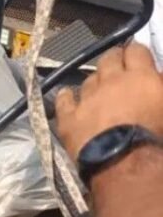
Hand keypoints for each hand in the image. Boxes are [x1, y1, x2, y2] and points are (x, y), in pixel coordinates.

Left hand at [55, 43, 162, 160]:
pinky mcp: (69, 118)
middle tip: (118, 67)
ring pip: (87, 79)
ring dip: (94, 81)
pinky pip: (64, 100)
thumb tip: (157, 78)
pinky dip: (66, 97)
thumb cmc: (158, 139)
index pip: (136, 50)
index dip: (137, 52)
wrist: (126, 165)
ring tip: (98, 89)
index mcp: (141, 77)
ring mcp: (86, 98)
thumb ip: (160, 88)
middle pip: (108, 58)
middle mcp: (111, 81)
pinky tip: (67, 96)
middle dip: (114, 59)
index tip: (138, 57)